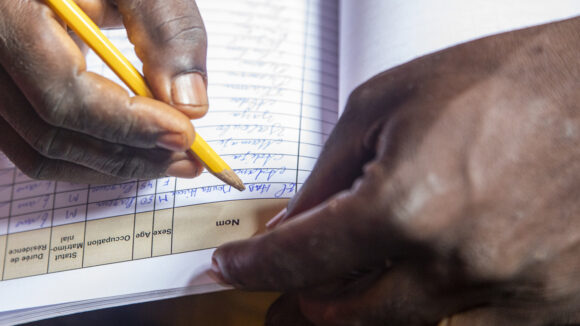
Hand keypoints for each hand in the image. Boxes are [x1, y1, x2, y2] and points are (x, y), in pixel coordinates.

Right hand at [0, 0, 207, 182]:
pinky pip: (35, 144)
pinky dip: (88, 155)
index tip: (184, 133)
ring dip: (111, 165)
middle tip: (187, 158)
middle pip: (51, 134)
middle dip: (129, 154)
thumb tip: (190, 104)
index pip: (62, 93)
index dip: (129, 124)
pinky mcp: (4, 94)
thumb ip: (164, 28)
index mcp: (9, 12)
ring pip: (39, 152)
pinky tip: (131, 148)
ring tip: (167, 159)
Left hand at [213, 17, 579, 324]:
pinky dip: (426, 308)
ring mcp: (509, 296)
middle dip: (302, 298)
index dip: (255, 266)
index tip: (233, 268)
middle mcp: (457, 265)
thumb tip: (294, 222)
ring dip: (361, 309)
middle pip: (344, 316)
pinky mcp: (549, 308)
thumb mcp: (389, 104)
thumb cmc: (504, 80)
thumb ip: (330, 174)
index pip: (303, 260)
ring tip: (345, 282)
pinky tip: (417, 277)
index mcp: (410, 206)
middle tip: (286, 282)